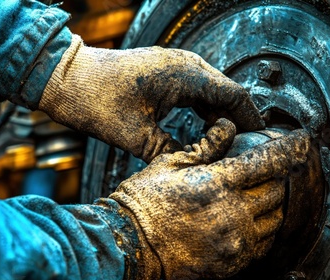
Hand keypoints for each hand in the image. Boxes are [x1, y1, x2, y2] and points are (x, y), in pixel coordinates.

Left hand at [39, 35, 263, 162]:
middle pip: (227, 93)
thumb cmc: (95, 101)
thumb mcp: (136, 136)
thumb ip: (171, 152)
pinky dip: (204, 108)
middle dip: (239, 120)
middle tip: (245, 150)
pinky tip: (203, 128)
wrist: (67, 79)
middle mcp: (185, 64)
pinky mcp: (164, 71)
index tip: (262, 142)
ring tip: (227, 144)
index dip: (252, 121)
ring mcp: (175, 65)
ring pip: (212, 90)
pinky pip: (195, 89)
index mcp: (185, 75)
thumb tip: (195, 165)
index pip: (234, 96)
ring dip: (221, 114)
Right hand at [109, 119, 309, 279]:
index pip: (269, 160)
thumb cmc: (145, 199)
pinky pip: (264, 244)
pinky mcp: (232, 261)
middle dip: (277, 176)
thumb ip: (206, 147)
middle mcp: (233, 213)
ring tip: (257, 195)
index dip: (291, 148)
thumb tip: (227, 127)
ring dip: (272, 203)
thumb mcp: (170, 163)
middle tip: (268, 170)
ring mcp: (235, 240)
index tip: (302, 141)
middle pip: (278, 189)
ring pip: (276, 218)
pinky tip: (248, 220)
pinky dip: (264, 229)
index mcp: (217, 183)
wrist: (131, 241)